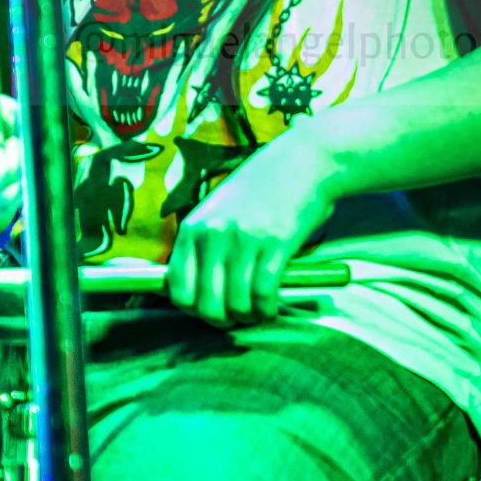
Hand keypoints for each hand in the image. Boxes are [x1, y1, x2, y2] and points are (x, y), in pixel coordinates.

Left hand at [165, 124, 342, 325]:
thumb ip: (204, 243)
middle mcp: (213, 235)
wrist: (303, 160)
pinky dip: (268, 309)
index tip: (211, 310)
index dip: (193, 309)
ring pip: (236, 305)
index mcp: (193, 228)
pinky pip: (264, 296)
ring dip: (248, 317)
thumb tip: (195, 289)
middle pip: (206, 305)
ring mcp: (243, 240)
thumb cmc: (261, 187)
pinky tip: (272, 305)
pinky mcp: (275, 245)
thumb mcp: (218, 209)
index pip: (177, 289)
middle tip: (236, 318)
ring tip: (257, 311)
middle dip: (222, 320)